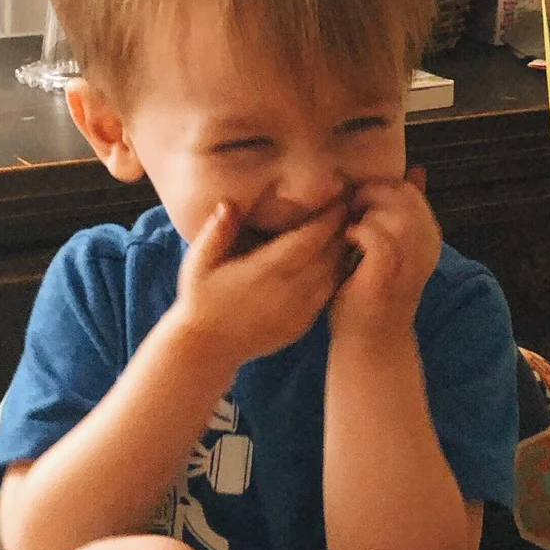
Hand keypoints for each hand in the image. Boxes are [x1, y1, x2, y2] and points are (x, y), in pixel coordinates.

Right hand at [173, 198, 348, 371]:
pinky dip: (337, 274)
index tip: (339, 199)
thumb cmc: (201, 300)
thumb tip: (230, 203)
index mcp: (265, 272)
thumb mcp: (198, 264)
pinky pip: (328, 294)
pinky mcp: (302, 325)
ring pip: (334, 275)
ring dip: (343, 252)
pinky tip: (337, 259)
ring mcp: (298, 311)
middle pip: (329, 255)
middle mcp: (288, 292)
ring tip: (349, 228)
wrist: (208, 349)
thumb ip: (216, 232)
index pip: (309, 240)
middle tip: (352, 207)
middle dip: (342, 230)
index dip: (328, 219)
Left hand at [329, 169, 440, 343]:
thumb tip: (417, 170)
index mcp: (430, 236)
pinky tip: (349, 241)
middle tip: (351, 212)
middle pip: (403, 194)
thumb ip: (403, 210)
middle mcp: (427, 245)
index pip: (410, 190)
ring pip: (392, 210)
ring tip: (350, 227)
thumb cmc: (375, 291)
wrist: (371, 340)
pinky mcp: (388, 272)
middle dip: (370, 195)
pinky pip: (376, 234)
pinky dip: (358, 231)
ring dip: (363, 213)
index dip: (380, 189)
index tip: (360, 204)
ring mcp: (410, 259)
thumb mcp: (393, 244)